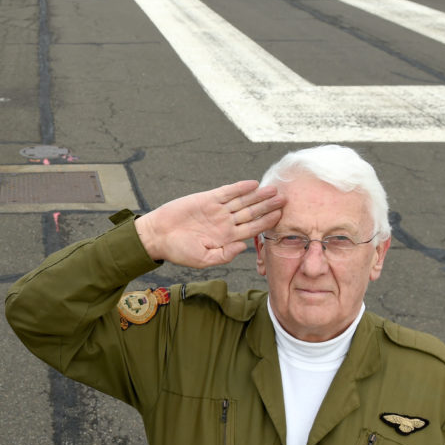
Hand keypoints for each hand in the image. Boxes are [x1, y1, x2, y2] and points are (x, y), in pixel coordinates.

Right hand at [134, 180, 283, 267]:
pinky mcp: (207, 199)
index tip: (281, 216)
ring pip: (243, 201)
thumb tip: (244, 247)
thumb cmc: (179, 251)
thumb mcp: (203, 260)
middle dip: (268, 206)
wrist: (159, 236)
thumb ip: (224, 255)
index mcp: (227, 238)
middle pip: (252, 213)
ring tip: (274, 190)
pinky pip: (227, 192)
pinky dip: (240, 188)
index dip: (267, 222)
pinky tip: (252, 184)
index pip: (252, 229)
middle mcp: (225, 223)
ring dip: (258, 195)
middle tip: (285, 199)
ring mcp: (217, 210)